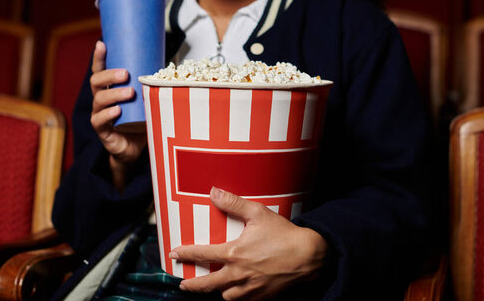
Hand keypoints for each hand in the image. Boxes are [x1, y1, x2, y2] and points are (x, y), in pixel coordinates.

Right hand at [89, 40, 146, 190]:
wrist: (136, 149)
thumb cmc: (142, 120)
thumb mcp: (149, 100)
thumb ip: (154, 86)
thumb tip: (175, 68)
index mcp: (110, 89)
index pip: (100, 70)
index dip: (99, 57)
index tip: (102, 43)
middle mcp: (101, 100)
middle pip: (96, 82)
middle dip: (110, 75)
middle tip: (126, 73)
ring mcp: (99, 115)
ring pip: (99, 100)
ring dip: (114, 94)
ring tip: (129, 92)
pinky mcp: (103, 131)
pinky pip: (100, 121)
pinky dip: (108, 114)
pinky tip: (118, 110)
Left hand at [170, 187, 328, 299]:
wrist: (309, 257)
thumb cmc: (284, 234)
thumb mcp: (258, 213)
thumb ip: (233, 203)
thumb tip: (214, 193)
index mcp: (234, 254)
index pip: (201, 255)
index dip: (185, 254)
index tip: (174, 253)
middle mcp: (238, 275)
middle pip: (207, 285)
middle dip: (192, 285)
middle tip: (183, 283)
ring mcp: (250, 289)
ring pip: (225, 296)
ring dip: (217, 291)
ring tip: (213, 286)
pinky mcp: (262, 297)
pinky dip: (236, 296)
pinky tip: (236, 291)